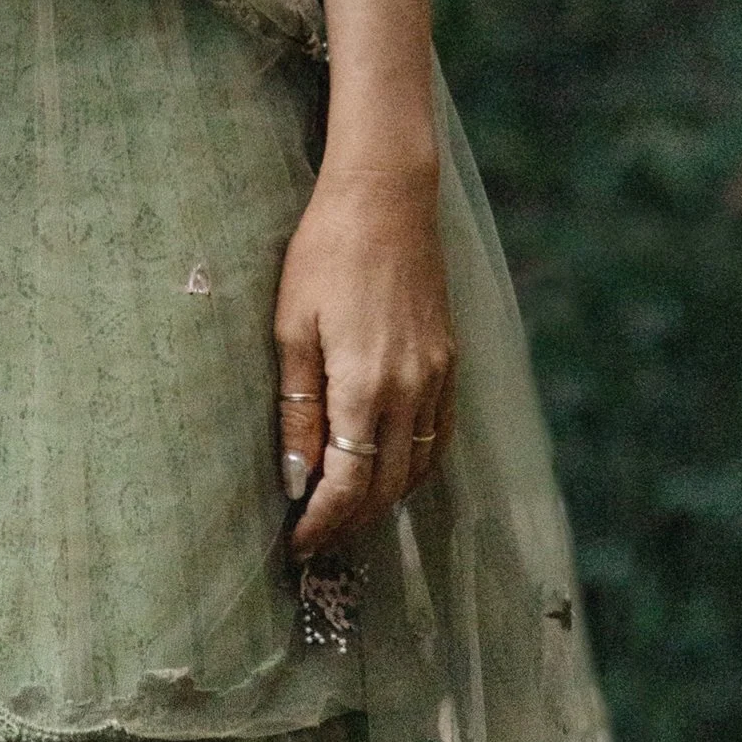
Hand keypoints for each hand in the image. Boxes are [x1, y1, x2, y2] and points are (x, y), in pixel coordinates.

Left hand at [275, 164, 456, 555]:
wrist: (387, 196)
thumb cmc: (324, 253)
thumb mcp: (291, 327)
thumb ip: (298, 407)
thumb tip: (297, 476)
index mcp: (366, 386)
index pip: (348, 484)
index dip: (322, 523)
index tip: (296, 545)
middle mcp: (412, 392)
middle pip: (386, 487)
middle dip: (349, 522)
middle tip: (314, 540)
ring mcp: (438, 378)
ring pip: (417, 469)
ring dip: (382, 501)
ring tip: (343, 514)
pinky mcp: (450, 362)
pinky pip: (438, 437)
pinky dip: (413, 468)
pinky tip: (387, 472)